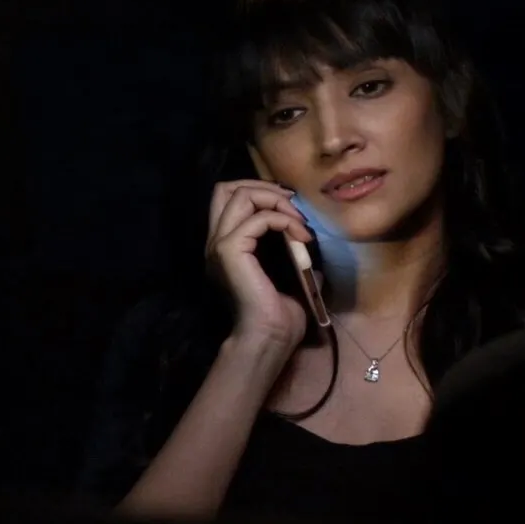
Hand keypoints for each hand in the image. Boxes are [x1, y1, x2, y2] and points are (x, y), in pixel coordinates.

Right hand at [205, 180, 315, 347]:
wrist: (271, 336)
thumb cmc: (281, 314)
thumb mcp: (289, 271)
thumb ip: (292, 250)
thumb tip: (309, 239)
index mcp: (225, 246)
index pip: (228, 198)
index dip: (259, 191)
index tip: (290, 206)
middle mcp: (215, 241)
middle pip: (227, 188)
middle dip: (264, 187)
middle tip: (293, 203)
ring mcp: (219, 245)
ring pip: (241, 195)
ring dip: (277, 201)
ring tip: (299, 222)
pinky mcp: (229, 250)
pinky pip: (259, 218)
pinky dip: (284, 220)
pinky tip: (301, 237)